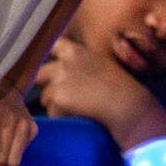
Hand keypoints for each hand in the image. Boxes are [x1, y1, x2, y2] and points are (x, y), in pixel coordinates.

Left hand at [36, 38, 154, 142]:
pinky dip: (61, 117)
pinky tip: (77, 116)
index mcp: (75, 50)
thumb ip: (79, 63)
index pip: (52, 47)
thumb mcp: (99, 63)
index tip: (53, 70)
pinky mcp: (58, 96)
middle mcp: (64, 61)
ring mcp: (59, 78)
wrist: (125, 101)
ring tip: (77, 109)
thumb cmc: (119, 86)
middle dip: (48, 86)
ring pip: (45, 97)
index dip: (50, 59)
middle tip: (64, 97)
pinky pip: (52, 112)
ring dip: (55, 105)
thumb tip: (63, 73)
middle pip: (40, 74)